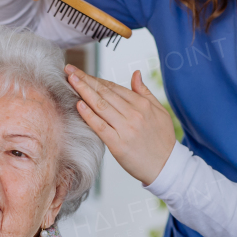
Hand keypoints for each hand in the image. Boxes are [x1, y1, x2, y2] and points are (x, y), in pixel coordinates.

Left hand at [67, 65, 176, 186]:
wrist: (167, 166)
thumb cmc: (162, 140)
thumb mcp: (159, 111)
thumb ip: (145, 92)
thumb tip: (136, 73)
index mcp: (142, 104)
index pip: (114, 87)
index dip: (96, 78)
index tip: (82, 72)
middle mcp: (134, 114)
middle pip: (105, 93)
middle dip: (85, 79)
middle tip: (70, 70)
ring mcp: (126, 129)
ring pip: (100, 105)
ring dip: (83, 91)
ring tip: (70, 80)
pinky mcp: (118, 145)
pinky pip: (100, 126)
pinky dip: (89, 115)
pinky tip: (78, 104)